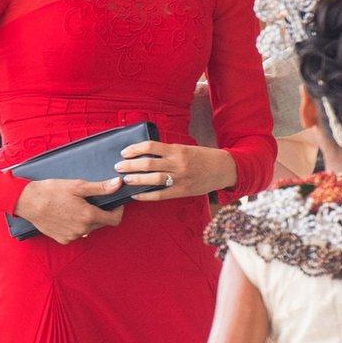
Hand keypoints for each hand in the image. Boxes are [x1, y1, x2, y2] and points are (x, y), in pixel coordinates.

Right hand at [14, 177, 123, 243]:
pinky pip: (77, 233)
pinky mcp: (63, 239)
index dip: (118, 210)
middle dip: (102, 212)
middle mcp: (82, 229)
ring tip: (77, 206)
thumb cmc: (52, 191)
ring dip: (89, 219)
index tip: (114, 202)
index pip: (115, 219)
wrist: (28, 202)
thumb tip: (118, 184)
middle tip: (92, 199)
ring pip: (89, 228)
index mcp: (88, 216)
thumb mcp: (78, 186)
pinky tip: (68, 214)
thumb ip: (100, 187)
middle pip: (102, 223)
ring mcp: (72, 236)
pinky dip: (77, 225)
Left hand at [115, 141, 236, 200]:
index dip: (135, 149)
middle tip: (118, 166)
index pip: (151, 147)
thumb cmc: (203, 157)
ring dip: (136, 179)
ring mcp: (180, 179)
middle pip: (148, 164)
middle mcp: (178, 164)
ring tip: (125, 179)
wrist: (223, 169)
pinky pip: (160, 195)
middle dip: (130, 165)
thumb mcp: (186, 148)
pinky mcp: (182, 191)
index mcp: (178, 150)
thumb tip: (147, 154)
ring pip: (152, 179)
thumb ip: (168, 151)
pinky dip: (146, 195)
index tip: (124, 152)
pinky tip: (136, 195)